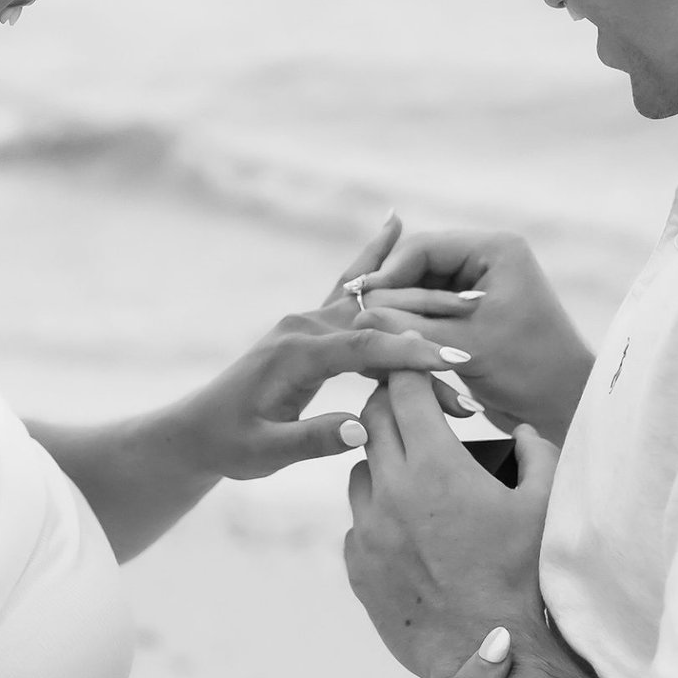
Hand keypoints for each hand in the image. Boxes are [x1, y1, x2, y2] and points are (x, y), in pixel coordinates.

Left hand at [169, 216, 479, 481]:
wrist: (198, 430)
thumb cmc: (230, 445)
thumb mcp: (265, 453)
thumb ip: (311, 440)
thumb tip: (364, 428)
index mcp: (295, 354)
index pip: (363, 347)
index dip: (409, 353)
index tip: (453, 361)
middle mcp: (303, 326)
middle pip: (378, 318)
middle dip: (430, 327)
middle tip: (479, 332)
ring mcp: (306, 319)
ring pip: (372, 302)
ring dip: (419, 300)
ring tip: (469, 290)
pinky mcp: (310, 323)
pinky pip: (350, 287)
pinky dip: (375, 258)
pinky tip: (395, 224)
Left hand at [345, 371, 556, 677]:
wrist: (483, 649)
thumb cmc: (522, 578)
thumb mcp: (542, 506)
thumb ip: (538, 453)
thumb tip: (522, 429)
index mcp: (436, 465)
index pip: (404, 389)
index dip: (412, 372)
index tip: (423, 374)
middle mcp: (392, 489)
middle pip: (372, 418)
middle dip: (392, 405)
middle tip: (416, 413)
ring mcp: (368, 527)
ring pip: (359, 468)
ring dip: (383, 461)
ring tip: (416, 478)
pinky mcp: (356, 563)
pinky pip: (356, 519)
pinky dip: (377, 513)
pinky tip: (408, 529)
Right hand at [353, 228, 594, 441]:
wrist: (563, 407)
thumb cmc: (529, 371)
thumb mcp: (465, 345)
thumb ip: (411, 327)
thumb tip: (356, 314)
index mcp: (494, 250)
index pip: (423, 249)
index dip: (388, 275)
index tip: (359, 302)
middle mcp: (484, 260)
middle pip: (416, 269)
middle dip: (391, 298)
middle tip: (358, 325)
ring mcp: (475, 286)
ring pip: (416, 292)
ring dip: (398, 317)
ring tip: (371, 340)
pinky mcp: (468, 312)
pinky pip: (426, 313)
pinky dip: (410, 330)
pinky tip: (389, 350)